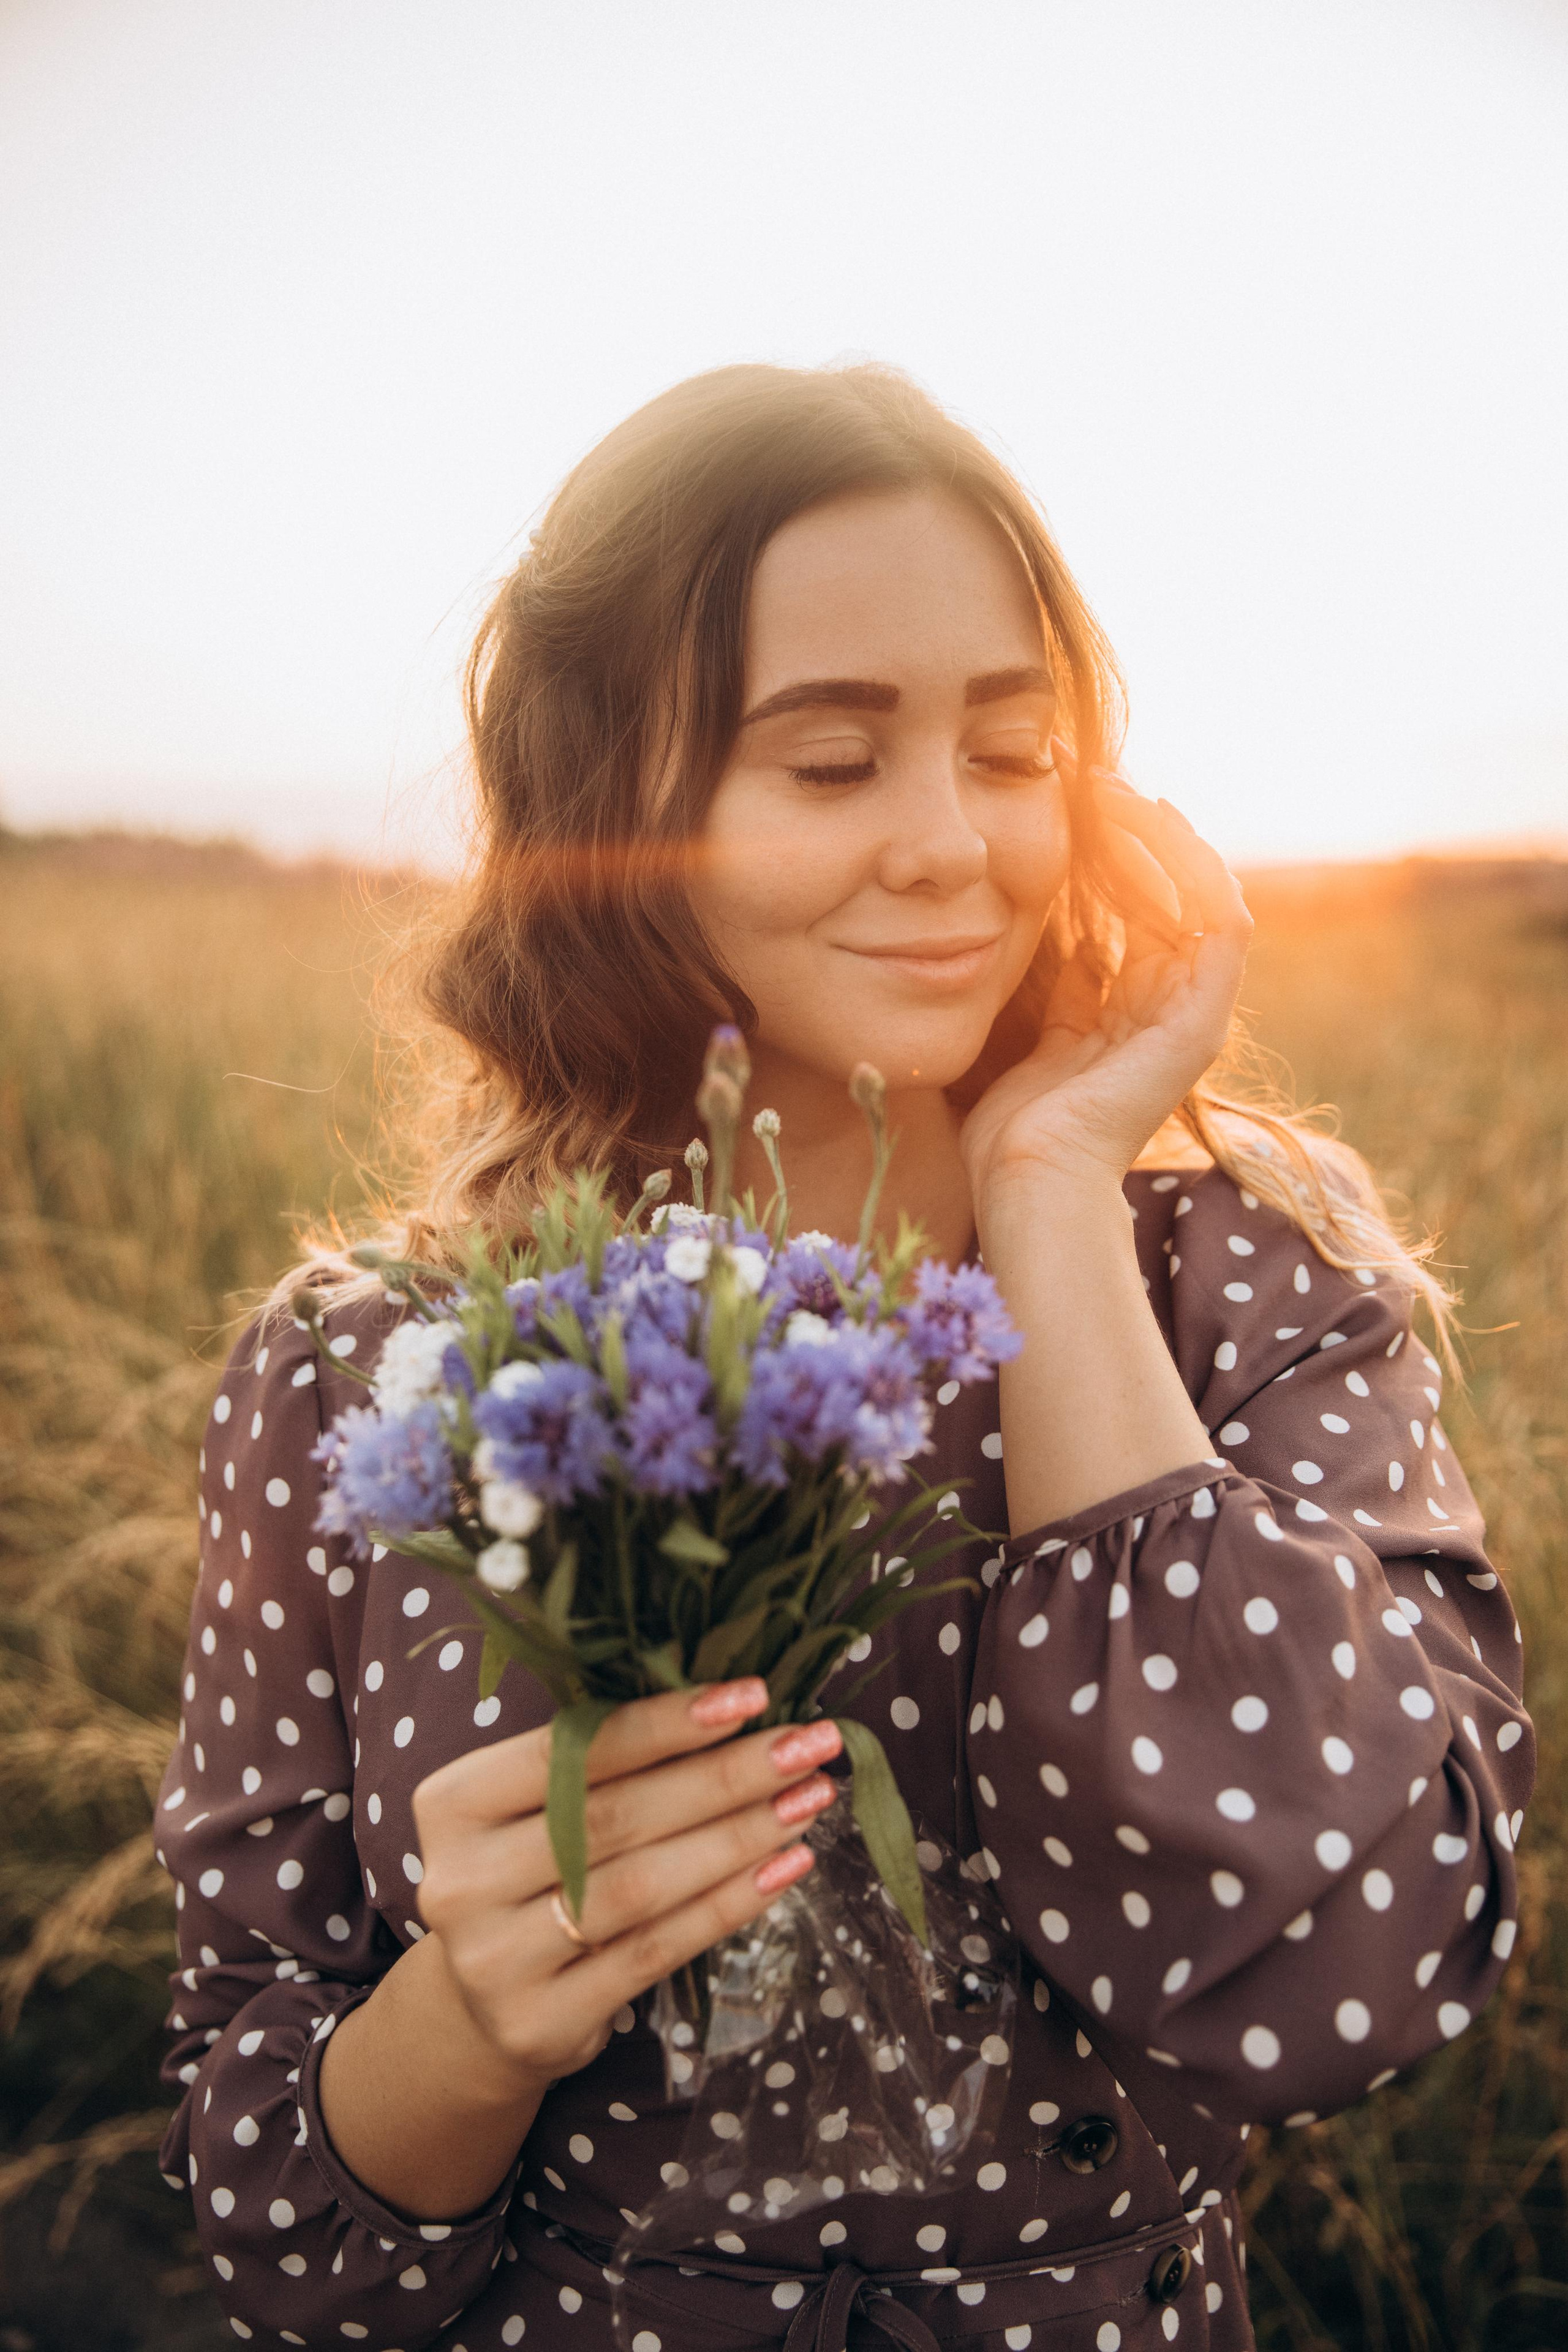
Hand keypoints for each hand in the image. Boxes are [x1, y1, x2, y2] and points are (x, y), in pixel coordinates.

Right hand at [411, 1679, 839, 2089]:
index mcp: (454, 1802)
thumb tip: (732, 1703)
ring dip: (739, 1838)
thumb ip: (602, 1761)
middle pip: (615, 1817)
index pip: (571, 1751)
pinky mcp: (540, 2020)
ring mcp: (495, 1959)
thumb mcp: (538, 1807)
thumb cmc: (534, 1872)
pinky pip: (655, 1951)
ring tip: (808, 1801)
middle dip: (725, 1776)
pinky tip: (784, 1869)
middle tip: (808, 1745)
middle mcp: (462, 1880)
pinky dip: (728, 1905)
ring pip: (641, 1886)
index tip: (752, 1693)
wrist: (485, 2006)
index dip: (666, 1721)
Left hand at [960, 749, 1252, 1196]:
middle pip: (1164, 896)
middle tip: (1089, 777)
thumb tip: (1051, 937)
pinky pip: (1220, 923)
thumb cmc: (1008, 1133)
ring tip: (1116, 788)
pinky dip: (1195, 868)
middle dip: (1131, 834)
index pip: (1129, 914)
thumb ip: (1049, 990)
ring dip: (1161, 837)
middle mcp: (1165, 1010)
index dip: (1102, 856)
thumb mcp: (1024, 1037)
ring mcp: (1190, 1016)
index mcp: (1124, 1016)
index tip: (1064, 803)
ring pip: (1198, 896)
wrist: (1025, 1184)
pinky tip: (1157, 821)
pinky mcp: (1203, 1021)